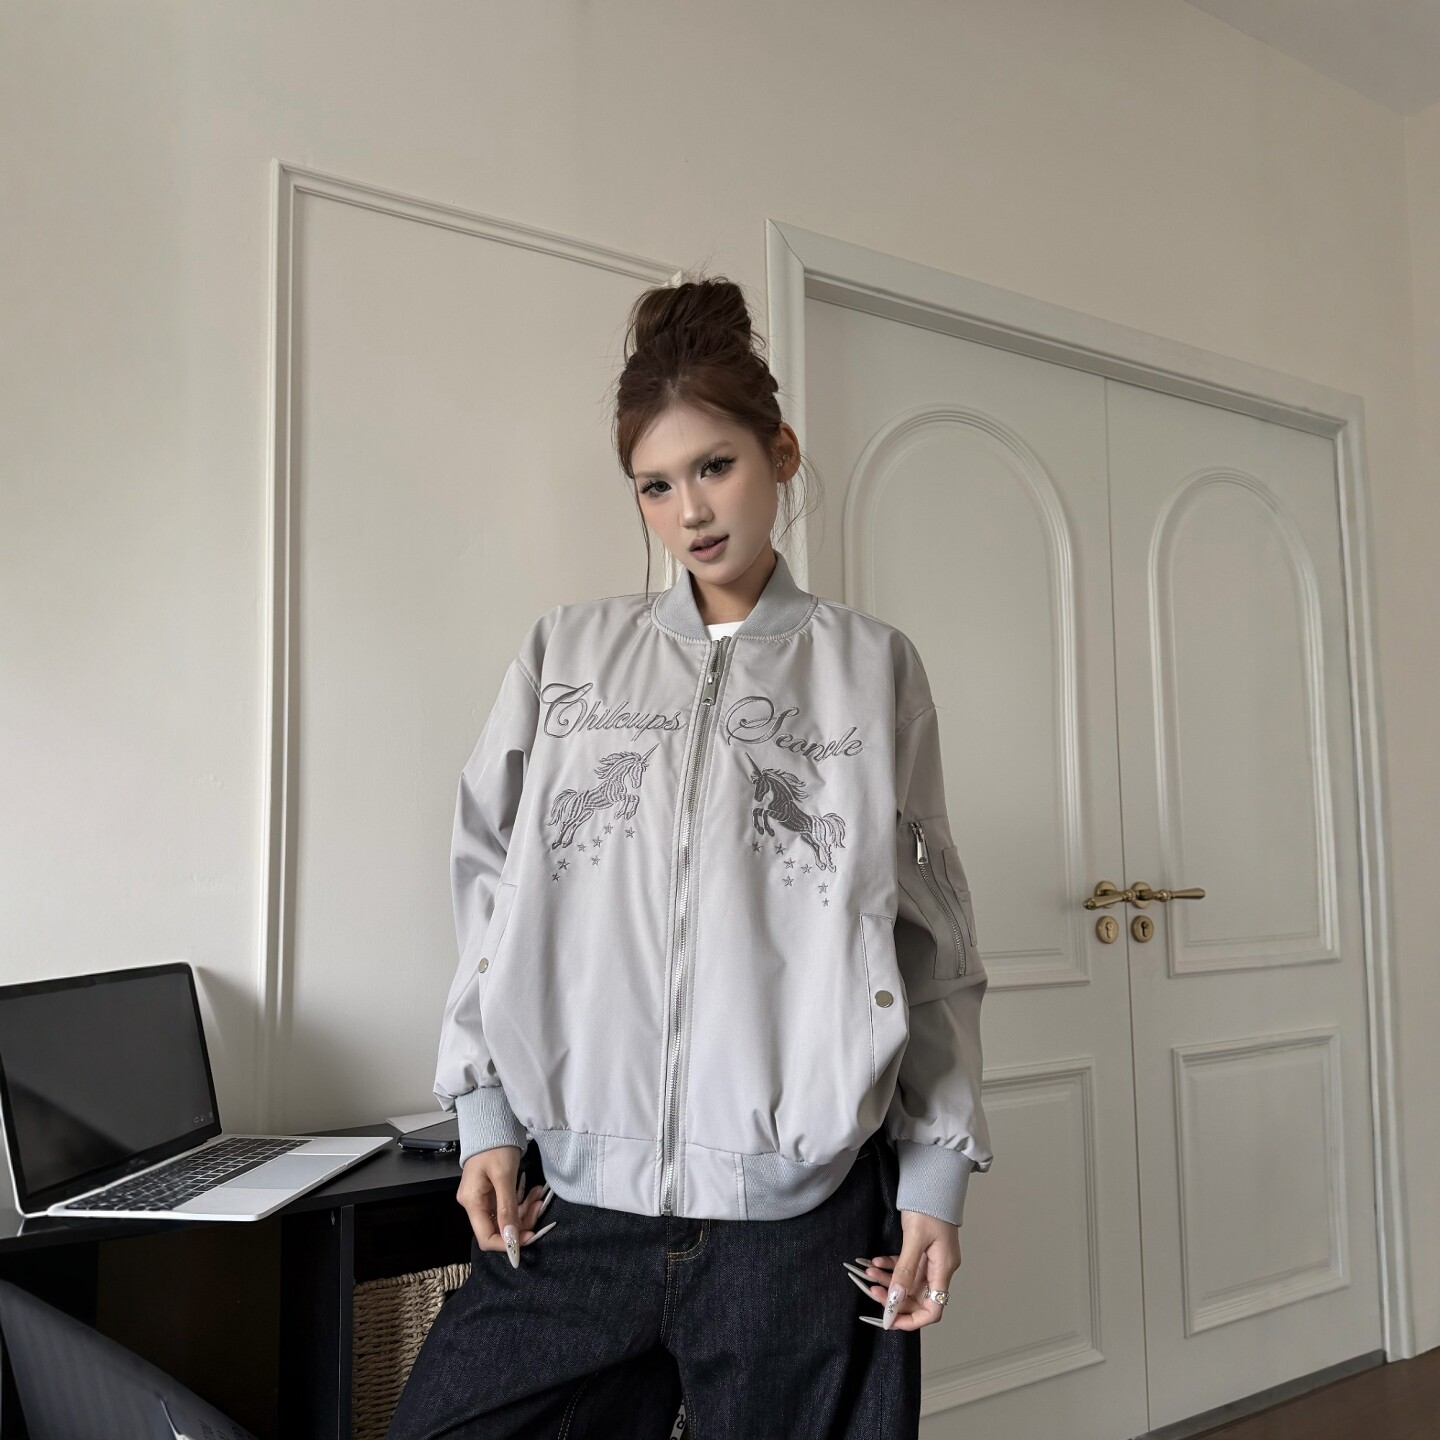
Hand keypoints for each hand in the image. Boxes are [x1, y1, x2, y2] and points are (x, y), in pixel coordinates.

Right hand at [456, 1145, 556, 1267]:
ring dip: (524, 1212)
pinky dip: (521, 1202)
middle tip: (539, 1209)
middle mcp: (474, 1203)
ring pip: (506, 1218)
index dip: (506, 1244)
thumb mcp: (503, 1176)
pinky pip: (507, 1206)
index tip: (528, 1240)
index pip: (486, 1237)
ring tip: (538, 1198)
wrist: (492, 1123)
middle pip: (498, 1228)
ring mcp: (483, 1198)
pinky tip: (533, 1193)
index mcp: (472, 1201)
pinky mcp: (492, 1192)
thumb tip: (511, 1237)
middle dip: (520, 1224)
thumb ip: (506, 1208)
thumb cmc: (495, 1145)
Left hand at [843, 1210, 959, 1329]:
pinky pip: (904, 1266)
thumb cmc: (929, 1206)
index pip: (933, 1310)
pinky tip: (876, 1261)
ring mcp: (930, 1259)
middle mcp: (939, 1268)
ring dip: (888, 1280)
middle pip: (917, 1298)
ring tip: (869, 1271)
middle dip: (893, 1297)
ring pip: (907, 1282)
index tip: (889, 1319)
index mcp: (944, 1269)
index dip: (911, 1320)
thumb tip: (895, 1301)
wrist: (931, 1180)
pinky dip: (890, 1267)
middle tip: (871, 1290)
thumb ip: (905, 1271)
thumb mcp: (914, 1239)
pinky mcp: (921, 1250)